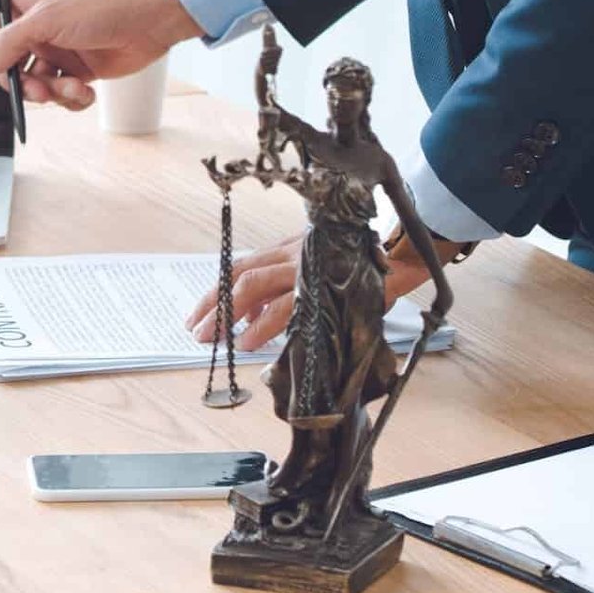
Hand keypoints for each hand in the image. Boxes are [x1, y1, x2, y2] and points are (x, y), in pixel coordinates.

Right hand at [0, 0, 201, 111]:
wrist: (151, 17)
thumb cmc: (103, 2)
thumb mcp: (46, 19)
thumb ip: (9, 44)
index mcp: (22, 4)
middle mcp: (36, 28)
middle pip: (4, 65)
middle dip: (16, 82)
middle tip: (31, 88)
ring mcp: (57, 50)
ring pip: (32, 85)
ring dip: (49, 92)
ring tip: (69, 86)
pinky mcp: (78, 70)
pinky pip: (59, 95)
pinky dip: (70, 97)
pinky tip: (85, 90)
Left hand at [186, 236, 439, 354]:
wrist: (396, 259)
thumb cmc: (352, 268)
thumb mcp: (311, 271)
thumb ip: (281, 291)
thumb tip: (248, 319)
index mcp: (286, 250)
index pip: (239, 268)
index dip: (215, 292)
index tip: (196, 316)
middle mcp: (291, 255)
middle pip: (239, 277)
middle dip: (214, 306)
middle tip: (198, 333)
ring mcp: (305, 267)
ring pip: (254, 287)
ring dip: (230, 316)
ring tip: (217, 341)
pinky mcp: (322, 284)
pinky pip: (285, 305)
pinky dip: (263, 325)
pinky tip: (251, 342)